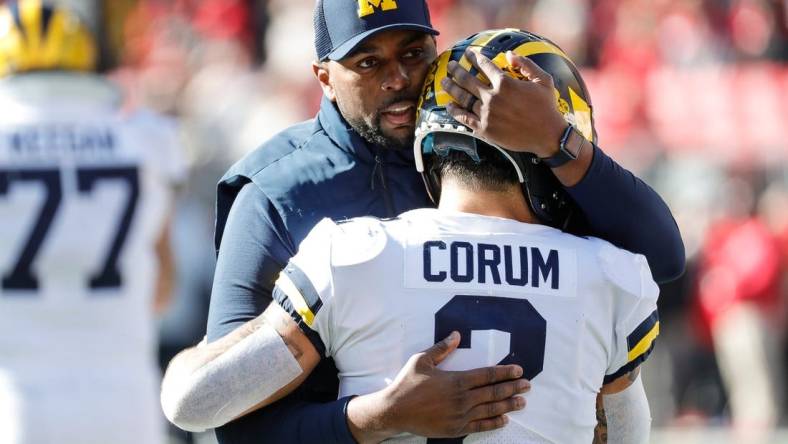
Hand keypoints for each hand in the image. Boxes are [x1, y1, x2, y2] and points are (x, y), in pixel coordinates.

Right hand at [346, 331, 529, 441]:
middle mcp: (462, 398)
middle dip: (513, 388)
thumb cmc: (407, 383)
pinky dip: (494, 423)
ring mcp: (460, 415)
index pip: (487, 375)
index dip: (505, 372)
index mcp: (456, 380)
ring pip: (491, 409)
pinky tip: (504, 419)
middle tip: (528, 385)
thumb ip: (441, 348)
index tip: (518, 370)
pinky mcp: (456, 429)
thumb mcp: (422, 360)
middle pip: (494, 392)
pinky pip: (480, 426)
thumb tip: (456, 334)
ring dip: (508, 405)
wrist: (395, 410)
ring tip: (522, 402)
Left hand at [441, 49, 567, 157]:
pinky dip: (454, 111)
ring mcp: (486, 113)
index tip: (468, 53)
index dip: (474, 57)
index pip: (484, 66)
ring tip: (444, 82)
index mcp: (505, 83)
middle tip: (450, 65)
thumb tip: (508, 54)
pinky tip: (449, 106)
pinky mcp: (484, 129)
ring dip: (451, 88)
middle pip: (468, 80)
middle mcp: (492, 97)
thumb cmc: (547, 107)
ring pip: (463, 98)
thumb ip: (526, 64)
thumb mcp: (543, 80)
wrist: (547, 136)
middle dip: (457, 70)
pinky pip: (464, 118)